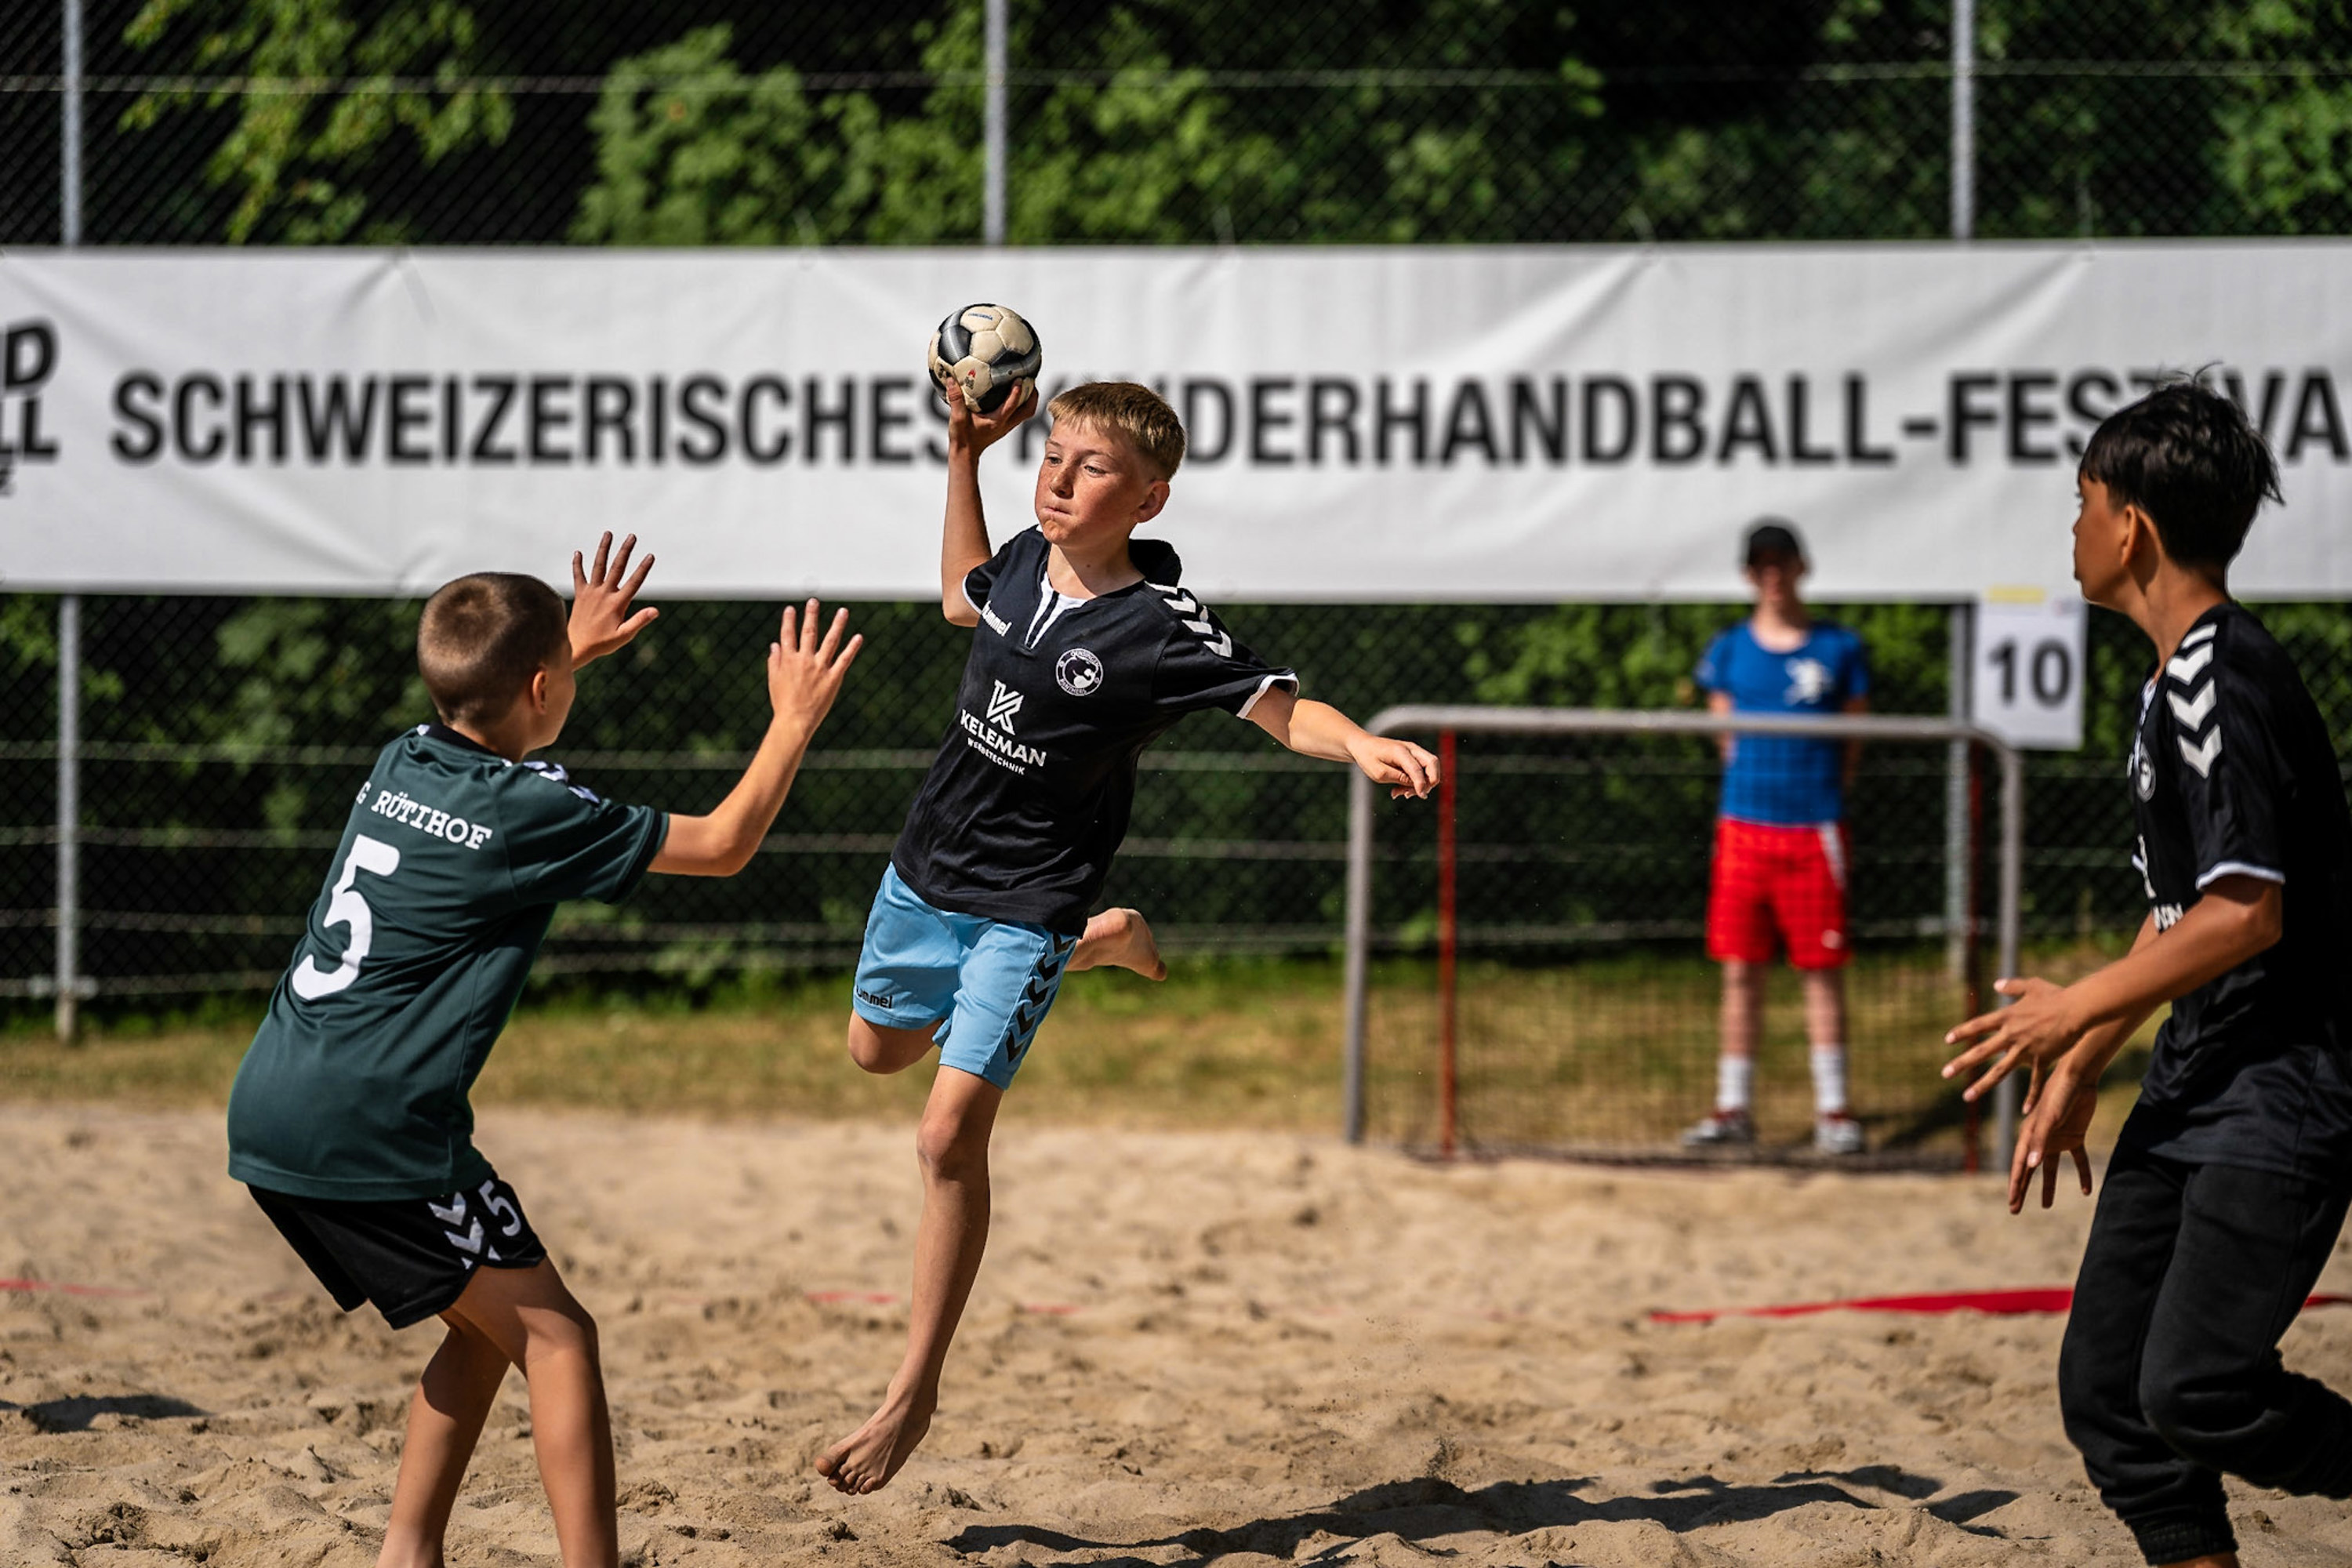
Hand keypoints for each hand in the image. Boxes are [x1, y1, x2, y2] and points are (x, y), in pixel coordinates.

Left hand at [569, 532, 657, 666]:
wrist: (576, 646)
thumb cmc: (602, 643)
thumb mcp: (624, 635)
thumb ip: (639, 621)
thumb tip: (656, 611)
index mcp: (617, 603)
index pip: (634, 582)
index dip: (643, 568)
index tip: (650, 555)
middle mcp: (604, 594)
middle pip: (617, 567)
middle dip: (625, 551)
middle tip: (632, 536)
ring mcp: (591, 592)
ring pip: (598, 566)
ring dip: (603, 549)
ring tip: (608, 533)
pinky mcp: (581, 594)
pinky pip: (578, 576)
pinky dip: (577, 564)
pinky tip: (578, 552)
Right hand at [769, 600, 862, 733]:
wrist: (795, 721)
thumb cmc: (783, 703)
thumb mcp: (773, 680)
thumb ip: (774, 661)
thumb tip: (774, 645)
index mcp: (788, 660)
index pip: (787, 635)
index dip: (788, 621)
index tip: (790, 609)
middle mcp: (804, 660)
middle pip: (809, 632)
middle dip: (811, 615)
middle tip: (814, 601)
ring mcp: (820, 668)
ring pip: (830, 641)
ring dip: (837, 625)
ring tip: (843, 611)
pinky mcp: (833, 678)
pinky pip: (845, 659)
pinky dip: (852, 648)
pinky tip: (858, 637)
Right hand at [941, 378, 1039, 458]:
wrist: (965, 454)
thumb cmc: (962, 437)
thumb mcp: (957, 417)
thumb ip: (955, 399)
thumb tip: (951, 380)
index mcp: (996, 421)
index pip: (1012, 405)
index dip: (1017, 391)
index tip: (1020, 378)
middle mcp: (1005, 424)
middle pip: (1028, 411)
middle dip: (1033, 395)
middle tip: (1031, 379)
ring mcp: (1006, 427)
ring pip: (1026, 413)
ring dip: (1029, 399)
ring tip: (1027, 383)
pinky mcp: (1004, 427)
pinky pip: (1019, 414)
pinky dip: (1021, 403)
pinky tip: (1014, 393)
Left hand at [1348, 734, 1440, 799]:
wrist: (1363, 746)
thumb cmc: (1368, 758)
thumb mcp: (1379, 773)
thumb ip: (1398, 778)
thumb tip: (1416, 785)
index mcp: (1400, 751)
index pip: (1417, 769)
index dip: (1421, 784)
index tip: (1421, 796)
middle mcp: (1411, 749)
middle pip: (1433, 762)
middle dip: (1431, 781)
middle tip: (1418, 793)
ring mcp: (1413, 751)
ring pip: (1430, 767)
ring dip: (1421, 783)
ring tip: (1401, 793)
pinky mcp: (1413, 756)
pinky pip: (1422, 770)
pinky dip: (1415, 781)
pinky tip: (1400, 789)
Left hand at [1941, 976, 2081, 1102]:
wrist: (2077, 1010)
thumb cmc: (2057, 995)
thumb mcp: (2033, 985)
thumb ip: (2013, 986)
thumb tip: (1997, 984)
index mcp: (2007, 1017)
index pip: (1978, 1026)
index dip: (1962, 1032)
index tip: (1947, 1040)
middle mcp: (2011, 1035)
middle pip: (1981, 1051)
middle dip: (1962, 1063)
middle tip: (1945, 1073)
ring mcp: (2025, 1050)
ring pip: (1999, 1071)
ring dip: (1982, 1084)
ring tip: (1966, 1096)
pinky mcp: (2043, 1059)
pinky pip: (2035, 1082)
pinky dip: (2031, 1096)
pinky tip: (2025, 1111)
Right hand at [2007, 1060, 2098, 1213]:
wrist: (2079, 1078)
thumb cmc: (2059, 1094)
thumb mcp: (2049, 1118)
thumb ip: (2040, 1141)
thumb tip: (2031, 1166)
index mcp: (2029, 1135)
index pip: (2020, 1165)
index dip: (2016, 1184)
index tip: (2012, 1203)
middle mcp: (2040, 1139)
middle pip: (2029, 1169)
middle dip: (2023, 1189)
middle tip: (2015, 1210)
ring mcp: (2057, 1139)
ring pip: (2051, 1168)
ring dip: (2048, 1186)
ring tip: (2046, 1206)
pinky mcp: (2075, 1136)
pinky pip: (2078, 1159)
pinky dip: (2083, 1174)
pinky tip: (2087, 1191)